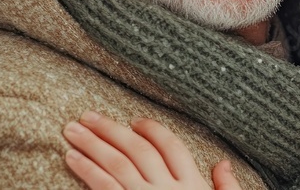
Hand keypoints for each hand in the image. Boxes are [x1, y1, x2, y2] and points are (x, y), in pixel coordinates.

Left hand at [63, 111, 242, 189]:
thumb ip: (227, 188)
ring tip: (72, 131)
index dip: (152, 130)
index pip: (172, 146)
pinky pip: (105, 188)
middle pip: (138, 150)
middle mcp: (169, 189)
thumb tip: (222, 163)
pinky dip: (88, 171)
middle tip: (86, 116)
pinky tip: (72, 159)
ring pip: (118, 164)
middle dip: (110, 130)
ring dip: (93, 144)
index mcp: (192, 187)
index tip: (134, 122)